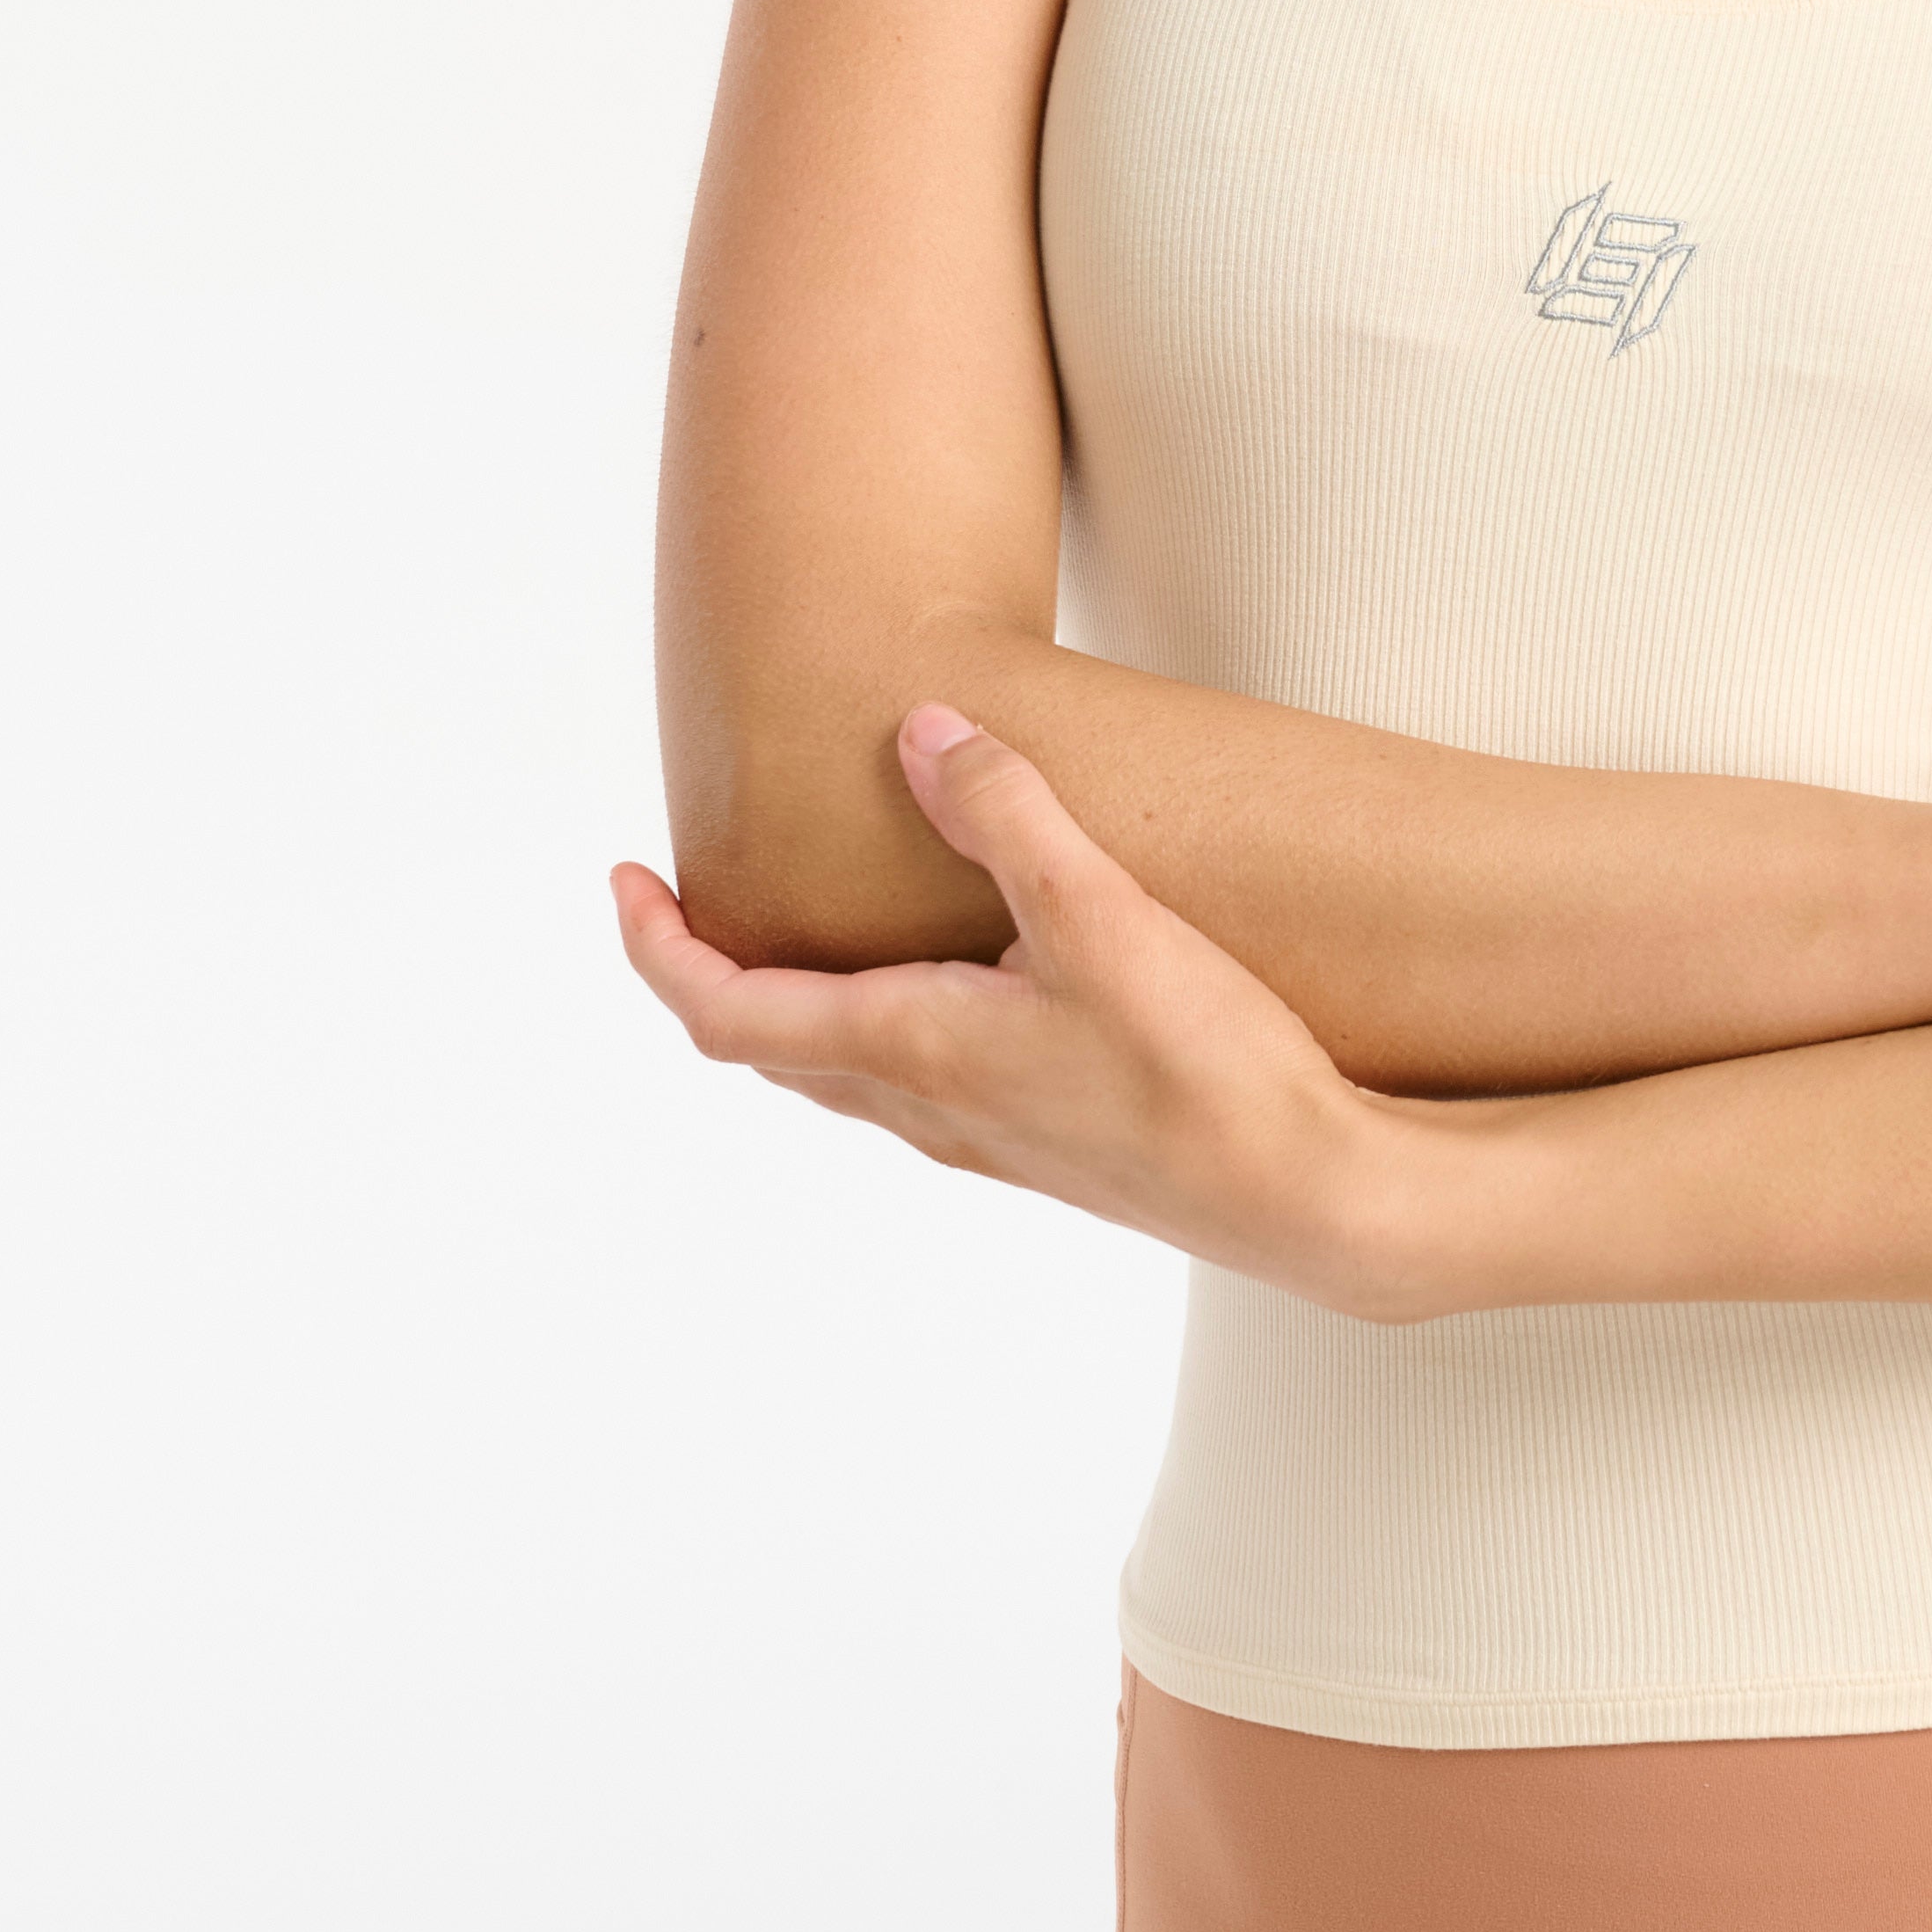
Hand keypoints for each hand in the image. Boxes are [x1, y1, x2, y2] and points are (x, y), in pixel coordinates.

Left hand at [613, 709, 1427, 1314]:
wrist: (1309, 1200)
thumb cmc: (1206, 1071)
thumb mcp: (1102, 917)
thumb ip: (1009, 815)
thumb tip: (922, 732)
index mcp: (912, 1051)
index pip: (728, 1012)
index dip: (659, 950)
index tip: (622, 883)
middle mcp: (927, 1108)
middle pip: (771, 1048)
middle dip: (714, 970)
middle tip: (687, 896)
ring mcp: (985, 1138)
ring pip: (843, 1073)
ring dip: (795, 1004)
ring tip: (799, 925)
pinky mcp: (1042, 1144)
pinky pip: (913, 1086)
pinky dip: (875, 1028)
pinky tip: (945, 984)